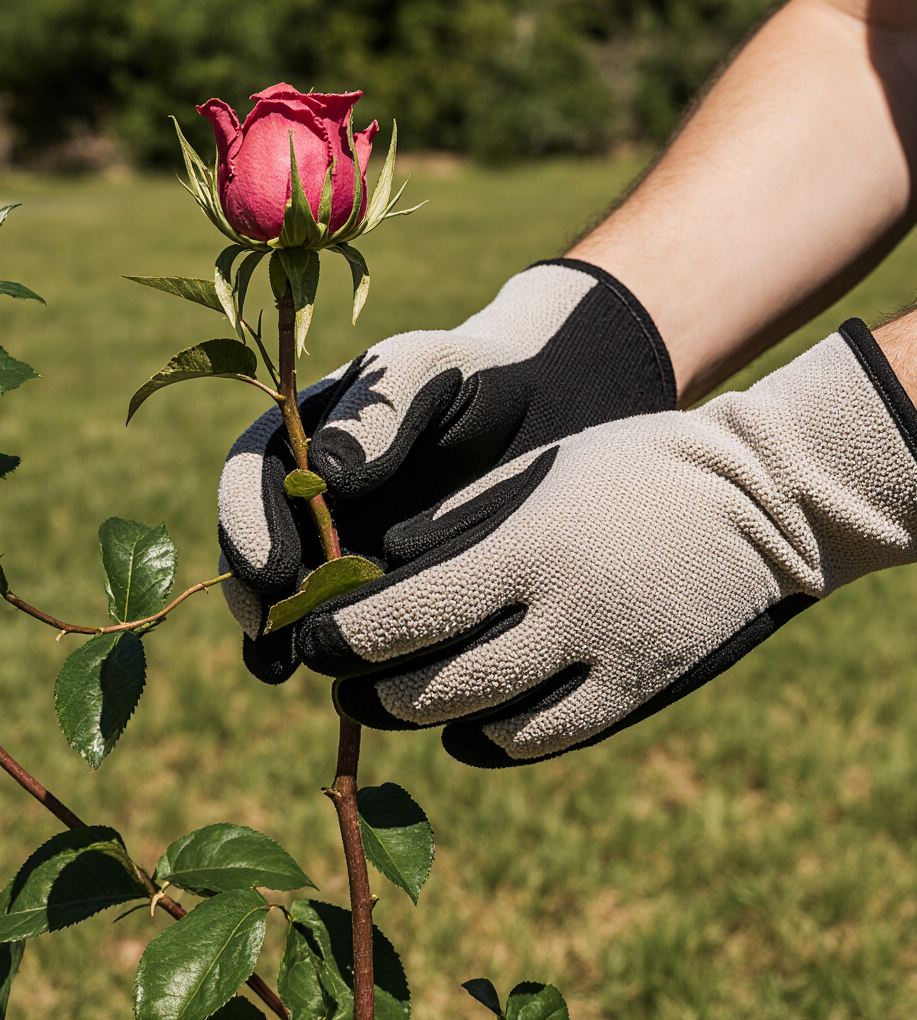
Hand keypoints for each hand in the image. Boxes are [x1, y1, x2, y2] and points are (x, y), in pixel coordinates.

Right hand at [217, 259, 675, 681]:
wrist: (542, 413)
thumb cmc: (479, 379)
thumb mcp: (429, 369)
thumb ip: (378, 408)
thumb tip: (327, 471)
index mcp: (304, 433)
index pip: (252, 475)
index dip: (246, 522)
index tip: (270, 566)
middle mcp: (312, 493)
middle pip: (259, 545)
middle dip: (254, 594)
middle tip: (270, 636)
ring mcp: (344, 541)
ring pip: (294, 594)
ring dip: (281, 634)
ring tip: (285, 668)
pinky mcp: (386, 583)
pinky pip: (355, 620)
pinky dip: (346, 649)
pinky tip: (350, 675)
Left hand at [295, 319, 916, 765]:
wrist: (762, 500)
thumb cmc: (637, 466)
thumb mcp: (543, 471)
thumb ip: (459, 519)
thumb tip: (385, 561)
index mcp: (526, 546)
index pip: (404, 614)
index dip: (344, 638)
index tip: (311, 642)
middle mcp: (559, 614)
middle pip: (431, 683)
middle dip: (368, 691)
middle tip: (340, 682)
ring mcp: (603, 662)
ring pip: (481, 724)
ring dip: (422, 720)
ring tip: (394, 701)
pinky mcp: (637, 694)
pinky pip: (541, 741)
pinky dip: (488, 740)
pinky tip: (468, 724)